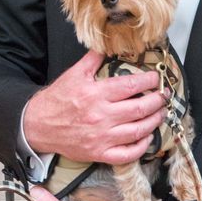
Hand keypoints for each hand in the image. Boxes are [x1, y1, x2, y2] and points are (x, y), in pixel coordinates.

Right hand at [23, 50, 167, 163]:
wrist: (38, 125)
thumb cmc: (57, 100)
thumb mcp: (74, 74)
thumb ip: (93, 60)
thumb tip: (107, 46)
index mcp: (96, 94)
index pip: (131, 85)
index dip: (149, 81)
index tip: (156, 78)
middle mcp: (101, 116)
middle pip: (140, 108)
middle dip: (158, 101)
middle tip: (164, 95)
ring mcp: (102, 137)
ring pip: (138, 131)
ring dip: (155, 121)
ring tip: (161, 112)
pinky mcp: (99, 153)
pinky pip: (127, 154)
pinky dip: (141, 146)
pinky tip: (147, 137)